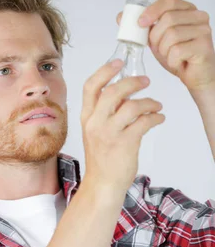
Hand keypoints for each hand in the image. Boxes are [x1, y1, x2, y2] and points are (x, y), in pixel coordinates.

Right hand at [81, 61, 164, 192]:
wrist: (102, 184)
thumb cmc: (101, 159)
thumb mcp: (95, 132)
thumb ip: (105, 113)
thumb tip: (124, 94)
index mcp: (87, 118)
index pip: (90, 87)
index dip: (104, 71)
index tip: (118, 62)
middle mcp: (95, 123)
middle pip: (113, 92)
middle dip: (132, 82)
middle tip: (145, 81)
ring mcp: (110, 134)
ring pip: (131, 106)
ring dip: (149, 102)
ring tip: (157, 106)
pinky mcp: (125, 144)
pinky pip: (144, 122)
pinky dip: (155, 117)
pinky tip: (158, 118)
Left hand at [116, 0, 214, 92]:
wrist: (195, 76)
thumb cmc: (179, 56)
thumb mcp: (157, 40)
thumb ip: (144, 27)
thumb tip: (121, 16)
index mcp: (187, 10)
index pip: (168, 1)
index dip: (152, 10)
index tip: (140, 23)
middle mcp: (198, 16)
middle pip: (168, 19)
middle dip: (156, 37)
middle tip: (158, 48)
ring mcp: (203, 30)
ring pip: (172, 35)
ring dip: (164, 50)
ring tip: (170, 56)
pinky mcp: (203, 46)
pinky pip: (178, 50)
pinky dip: (171, 60)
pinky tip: (177, 62)